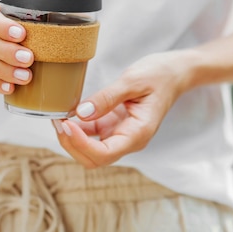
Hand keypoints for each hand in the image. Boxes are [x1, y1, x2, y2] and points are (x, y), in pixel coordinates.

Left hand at [53, 51, 194, 167]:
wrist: (175, 72)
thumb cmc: (159, 74)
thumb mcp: (133, 80)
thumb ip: (107, 98)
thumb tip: (81, 113)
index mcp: (138, 134)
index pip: (104, 154)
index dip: (81, 144)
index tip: (66, 124)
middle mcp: (129, 140)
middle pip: (93, 159)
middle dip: (72, 145)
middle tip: (57, 120)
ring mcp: (121, 134)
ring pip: (90, 150)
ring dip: (72, 138)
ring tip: (58, 115)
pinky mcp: (114, 126)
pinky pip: (92, 135)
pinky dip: (78, 128)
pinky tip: (68, 113)